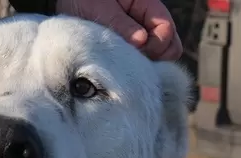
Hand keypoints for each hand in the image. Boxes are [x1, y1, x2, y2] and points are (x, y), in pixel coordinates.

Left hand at [57, 0, 182, 60]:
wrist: (71, 3)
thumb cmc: (84, 0)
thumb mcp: (101, 8)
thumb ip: (121, 24)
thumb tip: (141, 41)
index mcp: (147, 6)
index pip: (166, 30)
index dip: (156, 45)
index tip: (136, 52)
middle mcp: (147, 23)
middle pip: (169, 47)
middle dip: (154, 58)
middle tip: (130, 62)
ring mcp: (140, 37)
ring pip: (156, 57)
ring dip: (142, 64)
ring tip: (121, 65)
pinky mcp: (128, 50)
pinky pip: (140, 63)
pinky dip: (132, 68)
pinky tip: (117, 68)